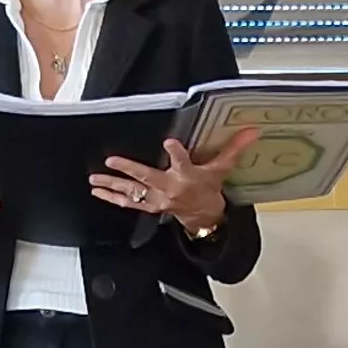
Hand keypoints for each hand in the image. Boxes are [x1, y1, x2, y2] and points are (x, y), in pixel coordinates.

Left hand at [93, 128, 256, 235]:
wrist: (204, 217)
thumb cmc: (209, 188)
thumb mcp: (221, 169)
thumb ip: (233, 148)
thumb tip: (252, 130)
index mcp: (188, 176)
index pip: (183, 162)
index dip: (176, 153)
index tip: (169, 142)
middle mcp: (170, 188)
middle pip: (148, 177)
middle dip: (130, 169)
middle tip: (111, 161)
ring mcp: (157, 199)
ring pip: (132, 191)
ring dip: (113, 184)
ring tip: (95, 178)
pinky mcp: (149, 206)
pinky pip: (128, 203)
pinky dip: (112, 197)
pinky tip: (97, 190)